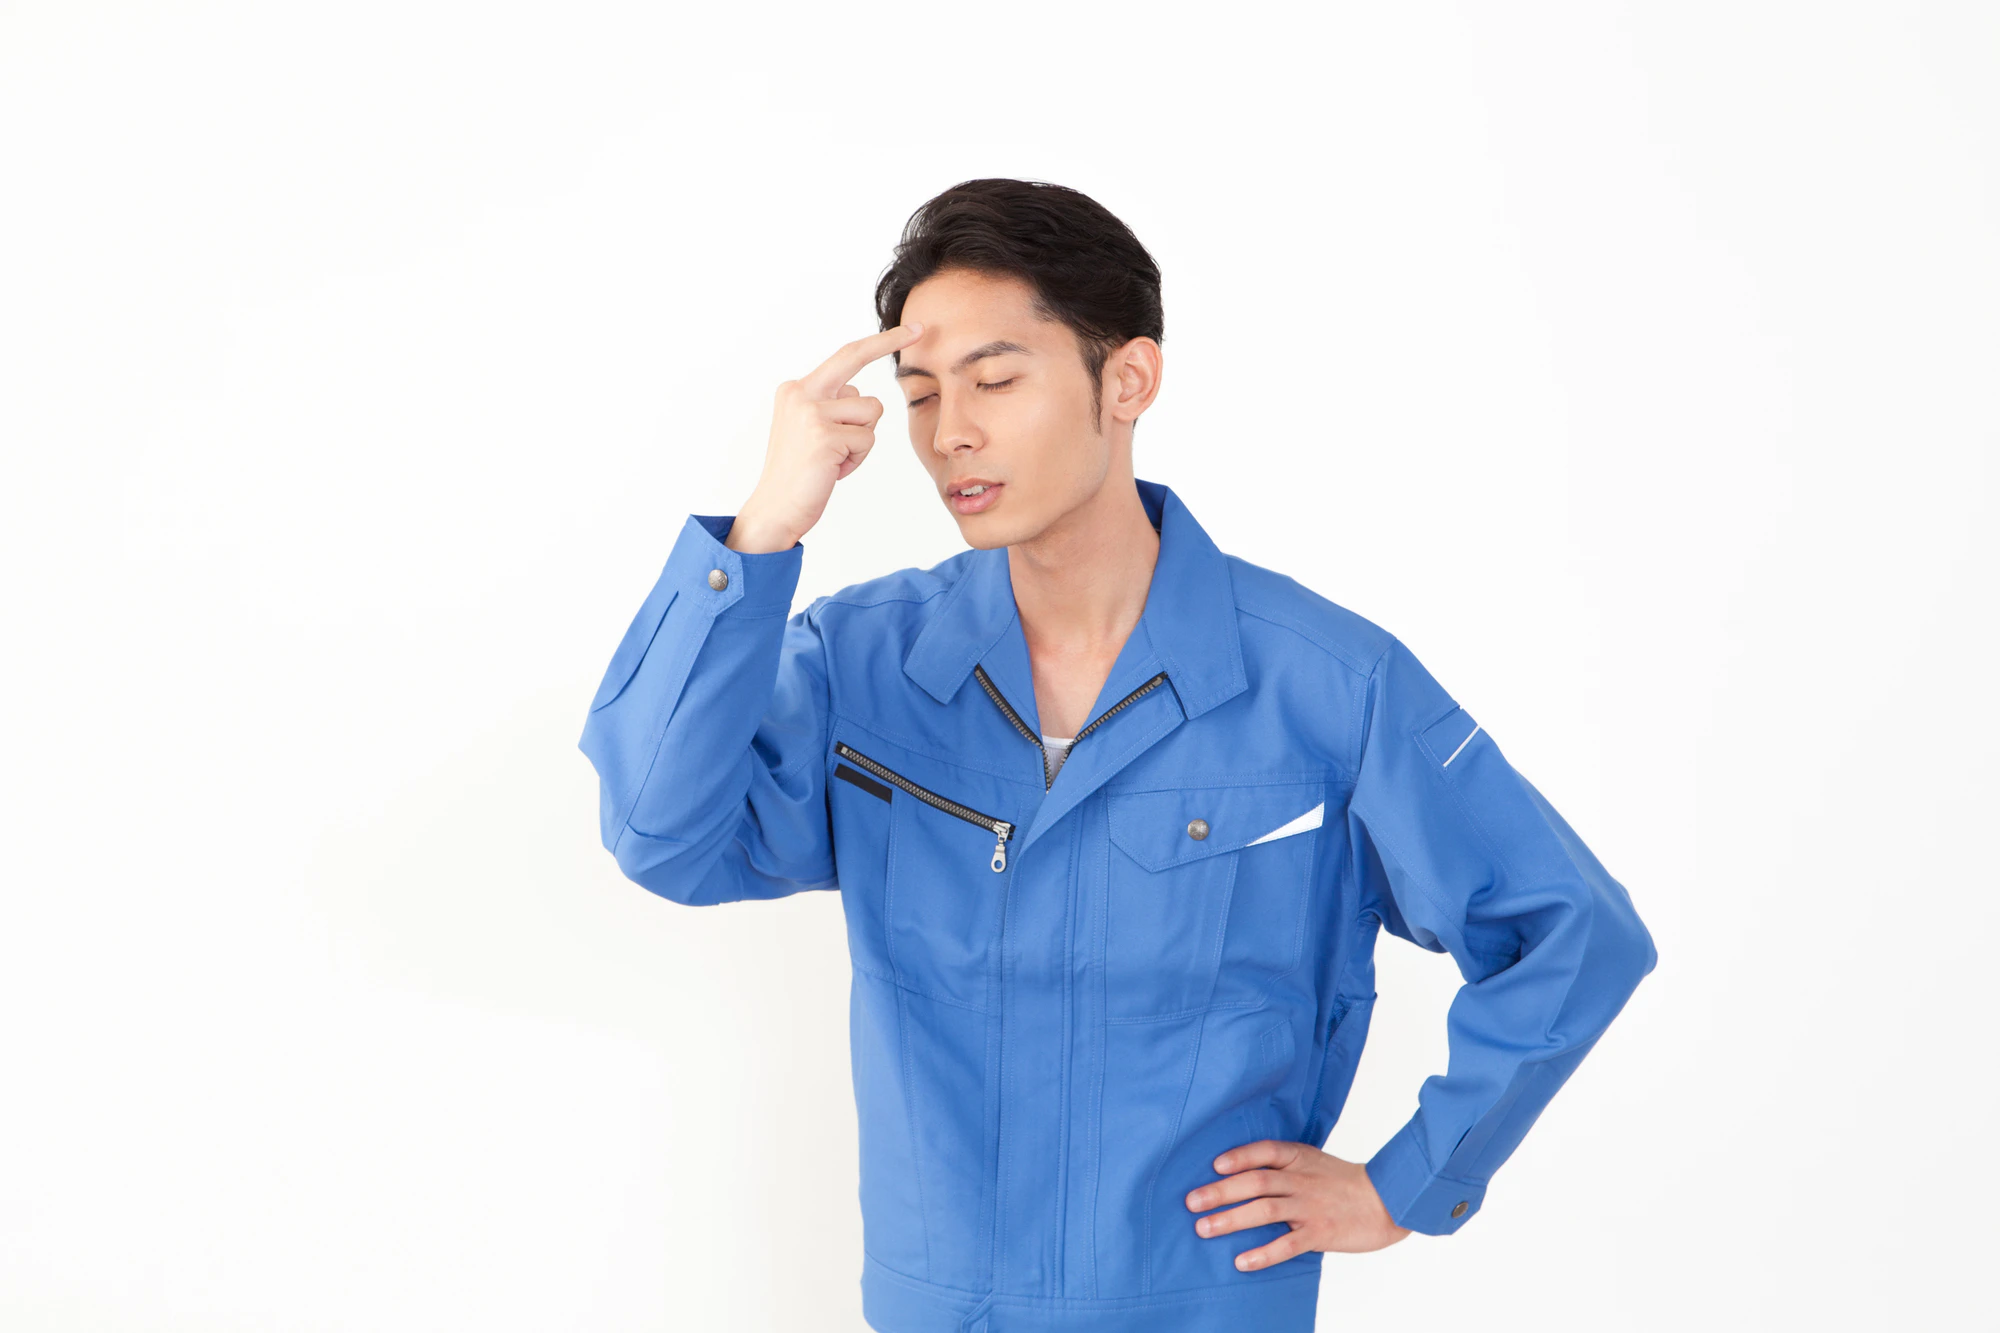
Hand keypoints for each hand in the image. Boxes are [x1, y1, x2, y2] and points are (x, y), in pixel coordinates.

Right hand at [726, 323, 924, 552]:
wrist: (775, 509)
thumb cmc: (800, 475)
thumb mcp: (810, 430)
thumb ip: (832, 406)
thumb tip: (862, 394)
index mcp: (796, 389)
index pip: (845, 357)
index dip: (879, 342)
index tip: (911, 330)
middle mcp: (800, 392)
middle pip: (855, 356)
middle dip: (889, 341)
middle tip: (921, 329)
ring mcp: (811, 412)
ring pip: (871, 411)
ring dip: (863, 440)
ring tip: (835, 459)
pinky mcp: (824, 435)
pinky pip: (867, 439)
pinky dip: (857, 459)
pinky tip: (833, 470)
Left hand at [1184, 1140, 1411, 1270]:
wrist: (1389, 1201)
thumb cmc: (1345, 1183)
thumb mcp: (1314, 1163)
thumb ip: (1283, 1166)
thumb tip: (1240, 1175)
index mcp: (1300, 1158)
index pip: (1265, 1151)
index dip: (1238, 1157)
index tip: (1214, 1166)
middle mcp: (1302, 1180)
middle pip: (1255, 1181)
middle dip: (1220, 1192)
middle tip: (1191, 1202)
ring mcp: (1310, 1207)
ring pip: (1264, 1210)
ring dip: (1231, 1220)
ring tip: (1204, 1228)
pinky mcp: (1320, 1233)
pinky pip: (1286, 1245)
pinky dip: (1262, 1254)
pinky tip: (1242, 1261)